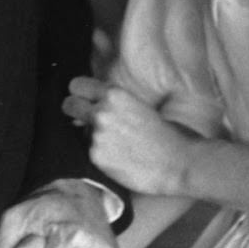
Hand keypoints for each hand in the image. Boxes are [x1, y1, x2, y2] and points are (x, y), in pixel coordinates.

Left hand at [63, 76, 194, 196]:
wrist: (179, 162)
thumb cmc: (166, 134)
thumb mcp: (140, 106)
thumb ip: (115, 104)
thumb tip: (90, 107)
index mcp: (114, 94)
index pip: (77, 85)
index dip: (80, 94)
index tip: (83, 101)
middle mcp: (101, 111)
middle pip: (69, 104)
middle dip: (75, 112)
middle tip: (84, 121)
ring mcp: (97, 134)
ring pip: (80, 131)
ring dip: (92, 136)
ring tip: (117, 145)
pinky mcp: (96, 156)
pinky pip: (88, 151)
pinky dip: (99, 155)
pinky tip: (118, 158)